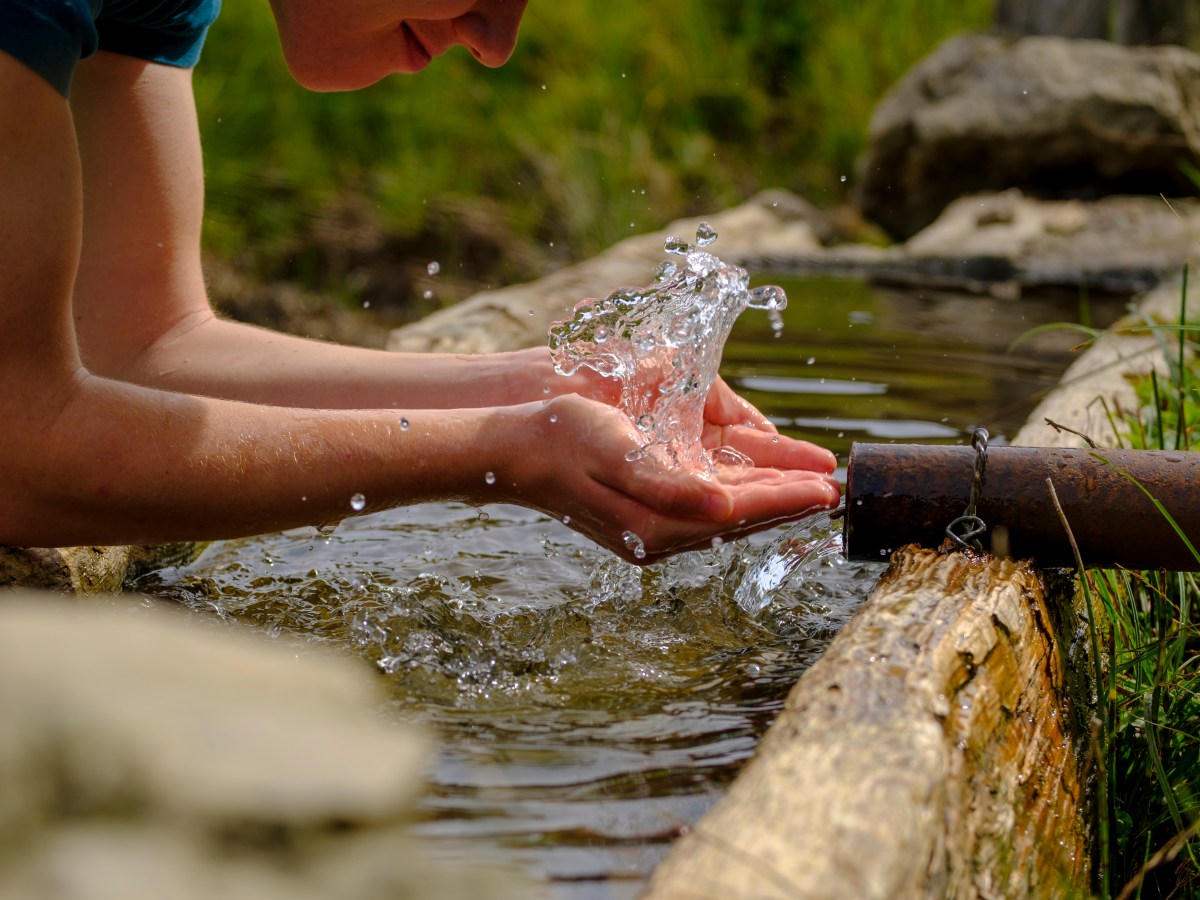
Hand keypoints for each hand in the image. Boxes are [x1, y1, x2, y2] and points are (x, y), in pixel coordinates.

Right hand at [494, 395, 839, 563]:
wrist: (513, 446)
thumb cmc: (562, 440)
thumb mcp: (617, 452)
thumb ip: (671, 483)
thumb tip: (725, 503)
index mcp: (657, 522)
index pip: (738, 511)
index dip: (785, 498)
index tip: (826, 489)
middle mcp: (661, 528)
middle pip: (740, 514)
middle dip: (788, 500)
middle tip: (834, 489)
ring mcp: (653, 521)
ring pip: (727, 509)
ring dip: (769, 496)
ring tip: (809, 485)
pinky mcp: (645, 508)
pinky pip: (706, 503)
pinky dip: (739, 492)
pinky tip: (754, 482)